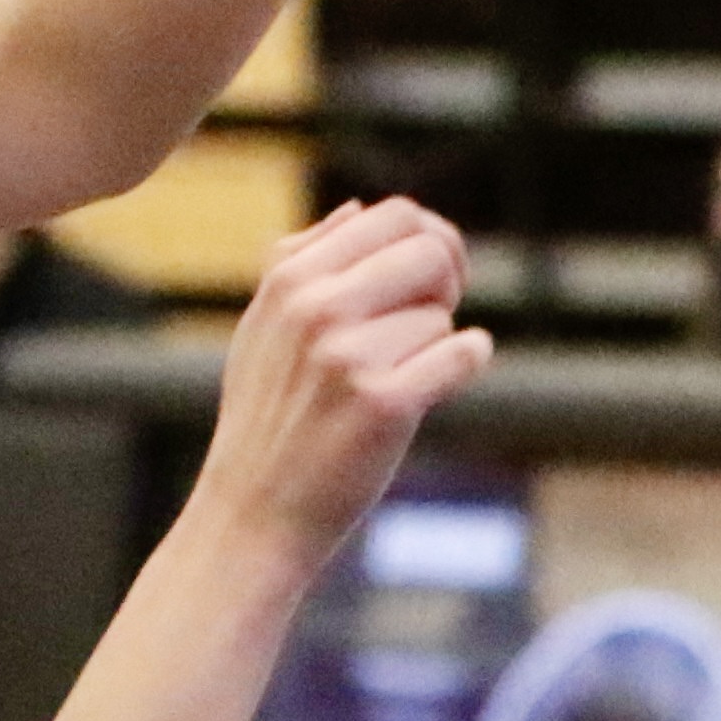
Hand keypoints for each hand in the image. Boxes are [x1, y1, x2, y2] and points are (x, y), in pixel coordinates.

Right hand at [188, 196, 492, 564]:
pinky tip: (434, 390)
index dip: (429, 242)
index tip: (428, 281)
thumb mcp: (263, 327)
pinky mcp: (384, 405)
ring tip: (392, 383)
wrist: (254, 512)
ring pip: (442, 316)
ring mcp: (347, 356)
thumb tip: (357, 209)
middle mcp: (315, 308)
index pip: (395, 214)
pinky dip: (465, 365)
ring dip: (434, 348)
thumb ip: (302, 261)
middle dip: (447, 284)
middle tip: (427, 326)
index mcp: (289, 278)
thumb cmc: (268, 418)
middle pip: (431, 251)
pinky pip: (463, 354)